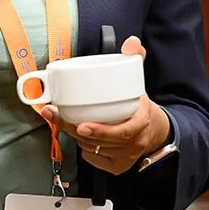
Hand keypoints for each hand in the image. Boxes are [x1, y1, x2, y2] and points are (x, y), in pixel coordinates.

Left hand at [47, 36, 170, 174]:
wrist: (154, 130)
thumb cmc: (140, 105)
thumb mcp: (139, 80)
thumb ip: (134, 58)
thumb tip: (131, 42)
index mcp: (141, 122)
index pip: (122, 131)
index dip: (100, 130)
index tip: (80, 125)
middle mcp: (135, 143)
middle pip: (99, 140)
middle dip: (72, 128)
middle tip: (54, 115)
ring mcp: (126, 157)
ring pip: (93, 149)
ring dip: (75, 136)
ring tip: (64, 120)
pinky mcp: (118, 167)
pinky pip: (94, 160)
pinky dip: (85, 150)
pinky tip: (82, 137)